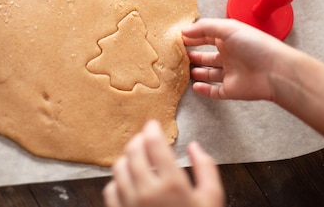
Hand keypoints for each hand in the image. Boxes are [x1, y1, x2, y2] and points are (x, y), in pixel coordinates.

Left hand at [103, 120, 223, 206]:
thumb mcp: (213, 199)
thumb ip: (206, 169)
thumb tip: (195, 147)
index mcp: (171, 184)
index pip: (154, 144)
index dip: (152, 129)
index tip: (153, 125)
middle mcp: (147, 191)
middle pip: (133, 152)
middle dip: (138, 140)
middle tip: (145, 137)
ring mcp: (130, 205)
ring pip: (119, 168)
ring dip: (127, 157)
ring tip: (136, 157)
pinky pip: (110, 190)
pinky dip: (117, 180)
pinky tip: (128, 181)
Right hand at [182, 18, 295, 101]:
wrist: (275, 71)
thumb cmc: (254, 45)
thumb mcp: (228, 28)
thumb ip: (204, 28)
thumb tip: (184, 30)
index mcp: (229, 39)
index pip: (207, 36)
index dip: (193, 36)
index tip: (178, 38)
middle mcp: (229, 55)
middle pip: (207, 55)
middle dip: (194, 54)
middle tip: (178, 54)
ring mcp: (230, 73)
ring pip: (210, 73)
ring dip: (198, 71)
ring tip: (184, 69)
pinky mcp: (231, 90)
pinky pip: (215, 91)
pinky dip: (205, 89)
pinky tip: (195, 86)